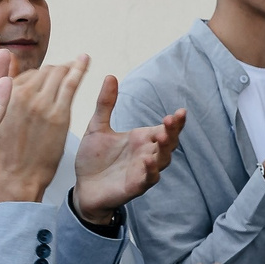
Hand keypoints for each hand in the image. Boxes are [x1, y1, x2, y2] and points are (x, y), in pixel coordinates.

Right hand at [0, 56, 86, 204]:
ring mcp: (41, 103)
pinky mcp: (59, 113)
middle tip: (68, 69)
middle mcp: (22, 95)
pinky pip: (70, 84)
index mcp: (5, 94)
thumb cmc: (13, 149)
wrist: (21, 173)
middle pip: (45, 71)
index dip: (42, 74)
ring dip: (69, 67)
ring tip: (79, 63)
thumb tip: (12, 65)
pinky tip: (85, 60)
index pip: (29, 73)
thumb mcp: (1, 116)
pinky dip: (79, 69)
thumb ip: (8, 90)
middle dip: (57, 69)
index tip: (52, 74)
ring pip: (58, 74)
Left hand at [71, 76, 184, 227]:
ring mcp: (144, 171)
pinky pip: (148, 179)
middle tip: (171, 121)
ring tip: (162, 138)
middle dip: (173, 132)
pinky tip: (148, 162)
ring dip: (164, 150)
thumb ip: (106, 104)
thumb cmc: (94, 159)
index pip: (165, 129)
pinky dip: (150, 171)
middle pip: (169, 143)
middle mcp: (147, 154)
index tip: (181, 111)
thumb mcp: (97, 127)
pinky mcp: (135, 186)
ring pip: (162, 160)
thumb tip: (111, 76)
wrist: (83, 187)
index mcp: (142, 139)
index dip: (175, 122)